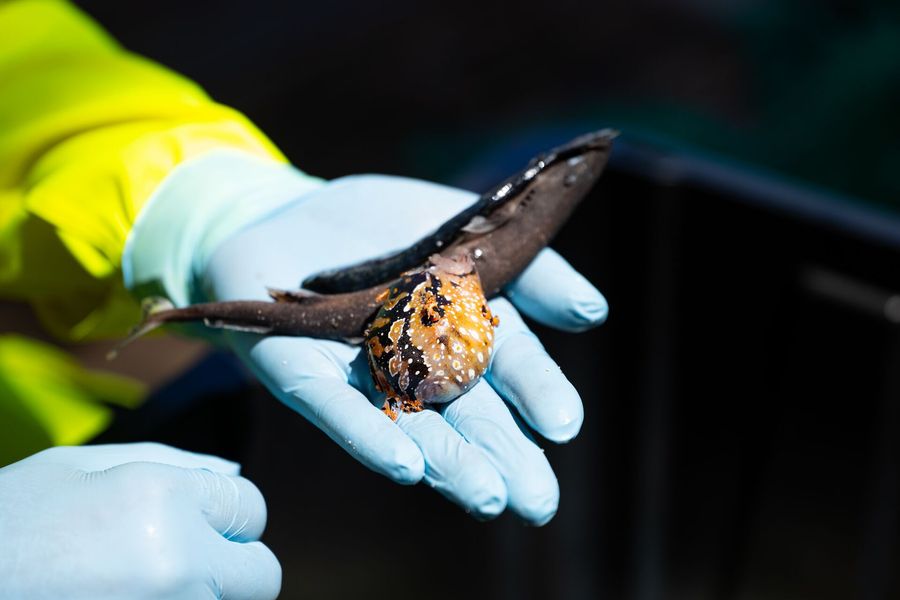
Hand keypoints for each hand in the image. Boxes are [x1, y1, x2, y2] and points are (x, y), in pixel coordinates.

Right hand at [0, 443, 279, 599]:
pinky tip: (127, 599)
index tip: (200, 524)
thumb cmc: (6, 524)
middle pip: (262, 574)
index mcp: (163, 497)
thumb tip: (232, 476)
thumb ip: (167, 463)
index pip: (252, 507)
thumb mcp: (73, 470)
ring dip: (204, 596)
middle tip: (182, 563)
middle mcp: (178, 562)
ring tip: (140, 583)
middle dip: (232, 567)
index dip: (228, 516)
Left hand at [125, 153, 607, 524]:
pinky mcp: (302, 374)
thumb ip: (531, 267)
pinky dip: (371, 435)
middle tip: (535, 501)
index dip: (538, 396)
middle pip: (467, 415)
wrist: (285, 210)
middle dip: (502, 456)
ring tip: (486, 496)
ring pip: (411, 424)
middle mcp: (416, 365)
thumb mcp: (467, 227)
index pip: (509, 369)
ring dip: (449, 461)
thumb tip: (595, 314)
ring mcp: (361, 374)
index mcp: (461, 331)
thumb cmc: (380, 223)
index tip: (565, 426)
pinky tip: (405, 466)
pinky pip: (337, 409)